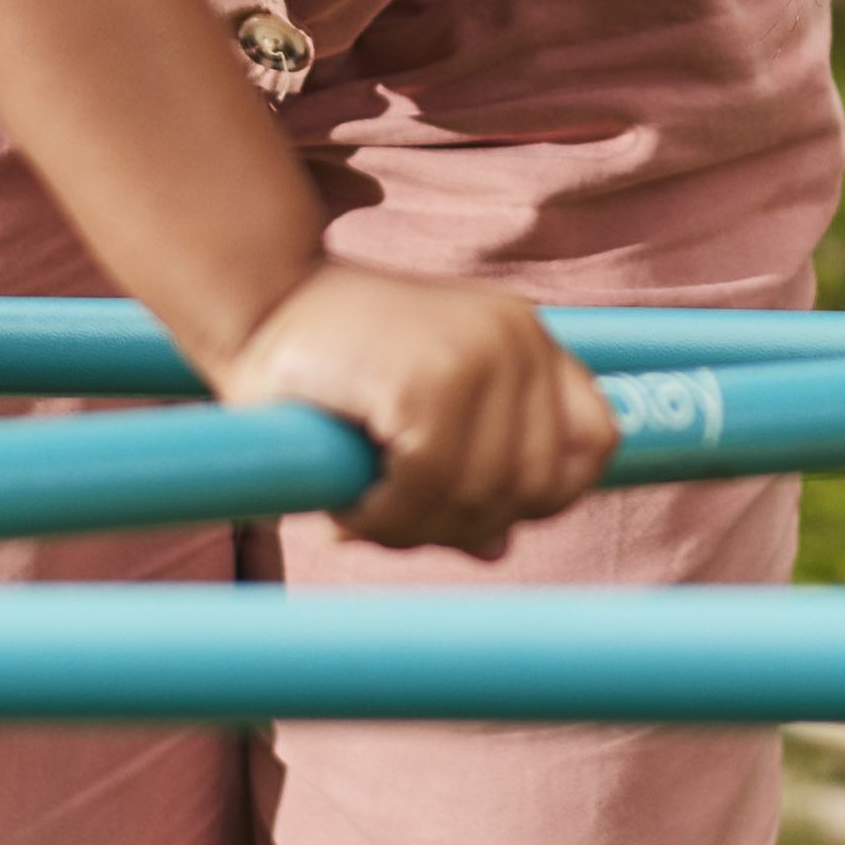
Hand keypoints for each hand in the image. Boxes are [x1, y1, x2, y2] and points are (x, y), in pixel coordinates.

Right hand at [217, 264, 618, 553]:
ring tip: (361, 516)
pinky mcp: (430, 377)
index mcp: (524, 339)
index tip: (464, 508)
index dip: (538, 497)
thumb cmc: (328, 358)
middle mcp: (517, 338)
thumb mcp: (412, 407)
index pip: (592, 444)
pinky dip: (386, 517)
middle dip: (459, 525)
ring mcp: (480, 353)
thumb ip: (461, 470)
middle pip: (532, 487)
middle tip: (390, 522)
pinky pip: (429, 487)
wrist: (252, 296)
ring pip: (481, 496)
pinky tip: (349, 508)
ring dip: (414, 529)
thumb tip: (498, 548)